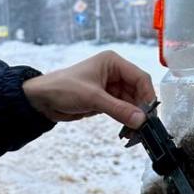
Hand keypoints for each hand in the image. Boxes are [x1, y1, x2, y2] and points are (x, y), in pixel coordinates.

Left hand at [21, 52, 155, 128]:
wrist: (42, 100)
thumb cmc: (62, 88)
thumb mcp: (92, 98)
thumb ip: (118, 109)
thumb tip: (141, 120)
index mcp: (112, 62)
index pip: (139, 77)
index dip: (147, 94)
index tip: (151, 112)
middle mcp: (113, 72)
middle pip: (137, 90)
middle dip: (141, 107)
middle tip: (146, 125)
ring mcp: (110, 87)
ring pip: (130, 102)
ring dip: (134, 115)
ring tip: (138, 131)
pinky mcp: (104, 100)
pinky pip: (121, 109)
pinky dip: (126, 119)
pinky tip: (129, 129)